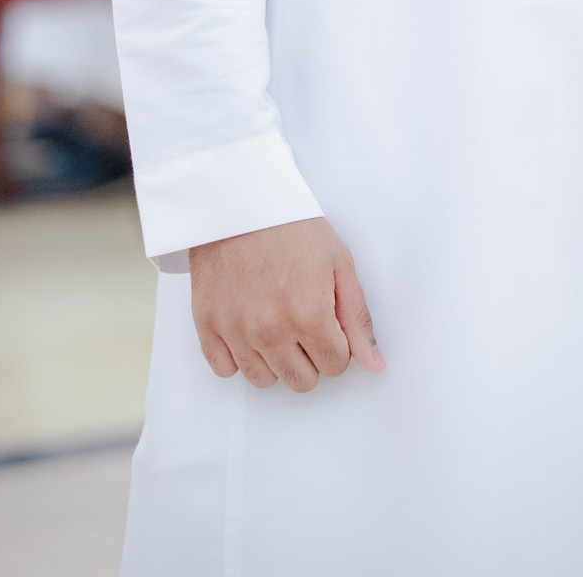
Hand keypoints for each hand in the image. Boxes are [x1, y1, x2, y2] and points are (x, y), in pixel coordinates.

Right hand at [190, 218, 385, 393]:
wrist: (241, 200)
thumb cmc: (293, 226)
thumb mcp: (339, 263)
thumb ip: (358, 319)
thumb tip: (375, 365)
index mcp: (309, 315)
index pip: (335, 366)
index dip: (337, 344)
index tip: (329, 322)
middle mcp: (271, 331)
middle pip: (302, 380)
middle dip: (310, 355)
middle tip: (304, 321)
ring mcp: (236, 331)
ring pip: (264, 380)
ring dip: (275, 359)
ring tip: (276, 323)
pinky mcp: (207, 325)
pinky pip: (225, 370)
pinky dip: (238, 356)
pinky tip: (248, 329)